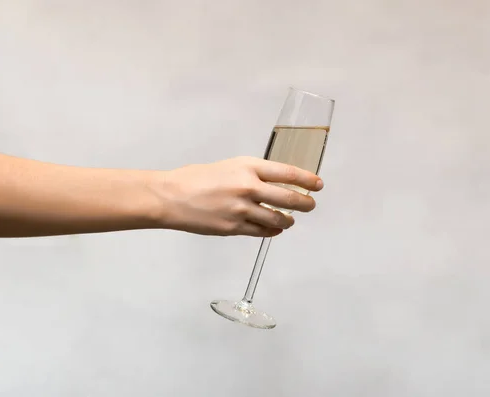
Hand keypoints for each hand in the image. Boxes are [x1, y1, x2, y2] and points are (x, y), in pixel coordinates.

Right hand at [154, 156, 323, 236]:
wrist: (171, 197)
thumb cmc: (194, 178)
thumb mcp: (227, 167)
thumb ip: (250, 175)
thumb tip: (270, 184)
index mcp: (247, 167)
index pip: (287, 173)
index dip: (307, 179)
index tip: (318, 184)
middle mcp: (248, 187)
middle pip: (289, 198)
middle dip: (305, 204)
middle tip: (310, 205)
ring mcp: (242, 210)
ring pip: (277, 220)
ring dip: (287, 221)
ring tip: (289, 220)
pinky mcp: (233, 228)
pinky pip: (261, 232)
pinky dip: (272, 232)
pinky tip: (274, 230)